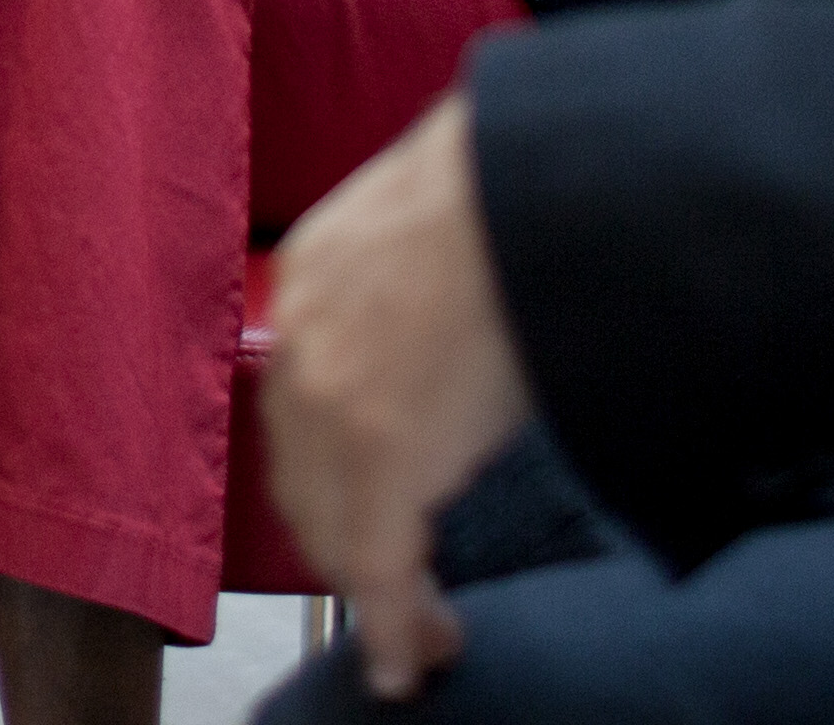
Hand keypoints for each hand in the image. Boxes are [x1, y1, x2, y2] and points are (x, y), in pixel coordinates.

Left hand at [261, 97, 537, 701]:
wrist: (532, 178)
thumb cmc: (506, 192)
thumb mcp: (427, 232)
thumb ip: (410, 291)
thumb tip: (448, 330)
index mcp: (309, 282)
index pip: (301, 411)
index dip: (329, 477)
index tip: (361, 514)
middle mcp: (303, 348)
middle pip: (304, 482)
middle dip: (345, 543)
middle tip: (392, 589)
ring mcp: (335, 407)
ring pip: (337, 531)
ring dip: (377, 587)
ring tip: (421, 626)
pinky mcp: (383, 457)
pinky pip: (380, 568)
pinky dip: (397, 625)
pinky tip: (412, 655)